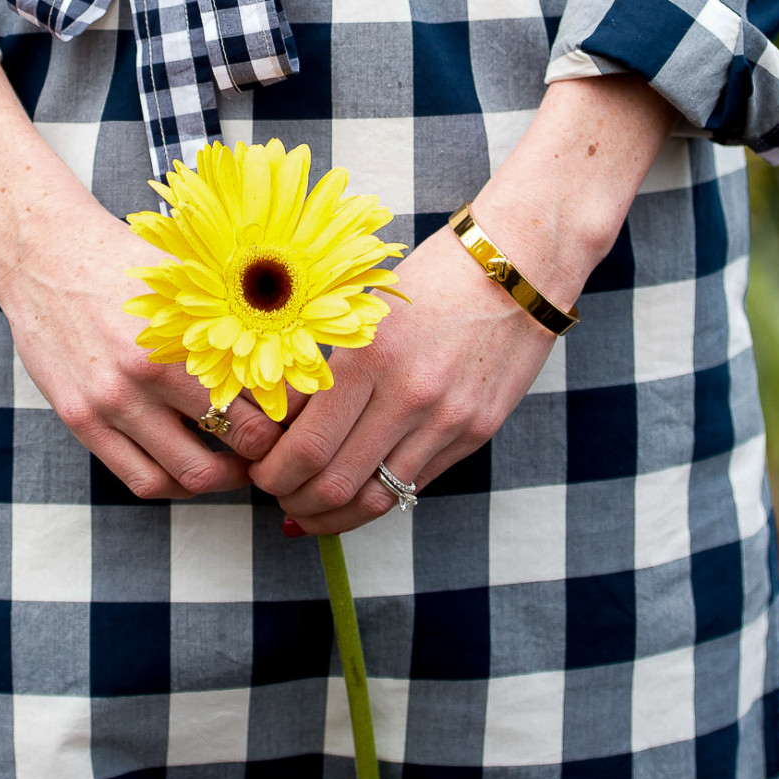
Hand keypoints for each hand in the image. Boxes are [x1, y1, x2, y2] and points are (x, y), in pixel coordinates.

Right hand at [0, 56, 282, 501]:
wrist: (40, 250)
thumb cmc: (118, 255)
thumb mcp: (180, 270)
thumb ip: (227, 301)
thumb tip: (289, 323)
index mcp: (179, 334)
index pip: (256, 393)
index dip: (288, 412)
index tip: (302, 412)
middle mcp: (144, 376)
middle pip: (229, 443)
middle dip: (264, 454)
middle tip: (279, 449)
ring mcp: (109, 404)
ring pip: (184, 475)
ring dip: (221, 479)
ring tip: (239, 467)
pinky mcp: (80, 419)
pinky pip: (137, 477)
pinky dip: (172, 484)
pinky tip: (190, 469)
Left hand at [250, 75, 675, 531]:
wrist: (518, 263)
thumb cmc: (433, 273)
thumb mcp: (368, 308)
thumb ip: (330, 366)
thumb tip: (284, 422)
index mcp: (370, 356)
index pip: (307, 446)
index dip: (274, 474)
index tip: (260, 473)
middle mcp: (409, 397)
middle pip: (336, 484)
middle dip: (295, 500)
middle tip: (278, 496)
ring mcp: (447, 421)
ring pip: (377, 500)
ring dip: (334, 514)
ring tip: (310, 511)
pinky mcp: (476, 433)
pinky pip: (416, 484)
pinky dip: (379, 499)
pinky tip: (357, 496)